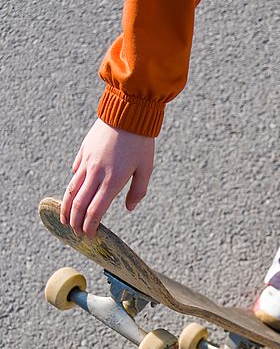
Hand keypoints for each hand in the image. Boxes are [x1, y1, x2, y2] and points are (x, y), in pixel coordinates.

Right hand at [60, 118, 154, 238]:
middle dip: (75, 223)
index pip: (95, 212)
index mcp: (112, 181)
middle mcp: (96, 174)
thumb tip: (129, 208)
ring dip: (67, 208)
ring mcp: (87, 162)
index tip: (89, 237)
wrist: (128, 111)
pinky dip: (73, 186)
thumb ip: (138, 191)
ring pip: (72, 190)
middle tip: (75, 234)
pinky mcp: (84, 151)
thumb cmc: (141, 142)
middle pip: (80, 205)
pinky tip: (73, 194)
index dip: (90, 227)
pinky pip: (75, 172)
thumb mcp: (146, 169)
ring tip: (65, 220)